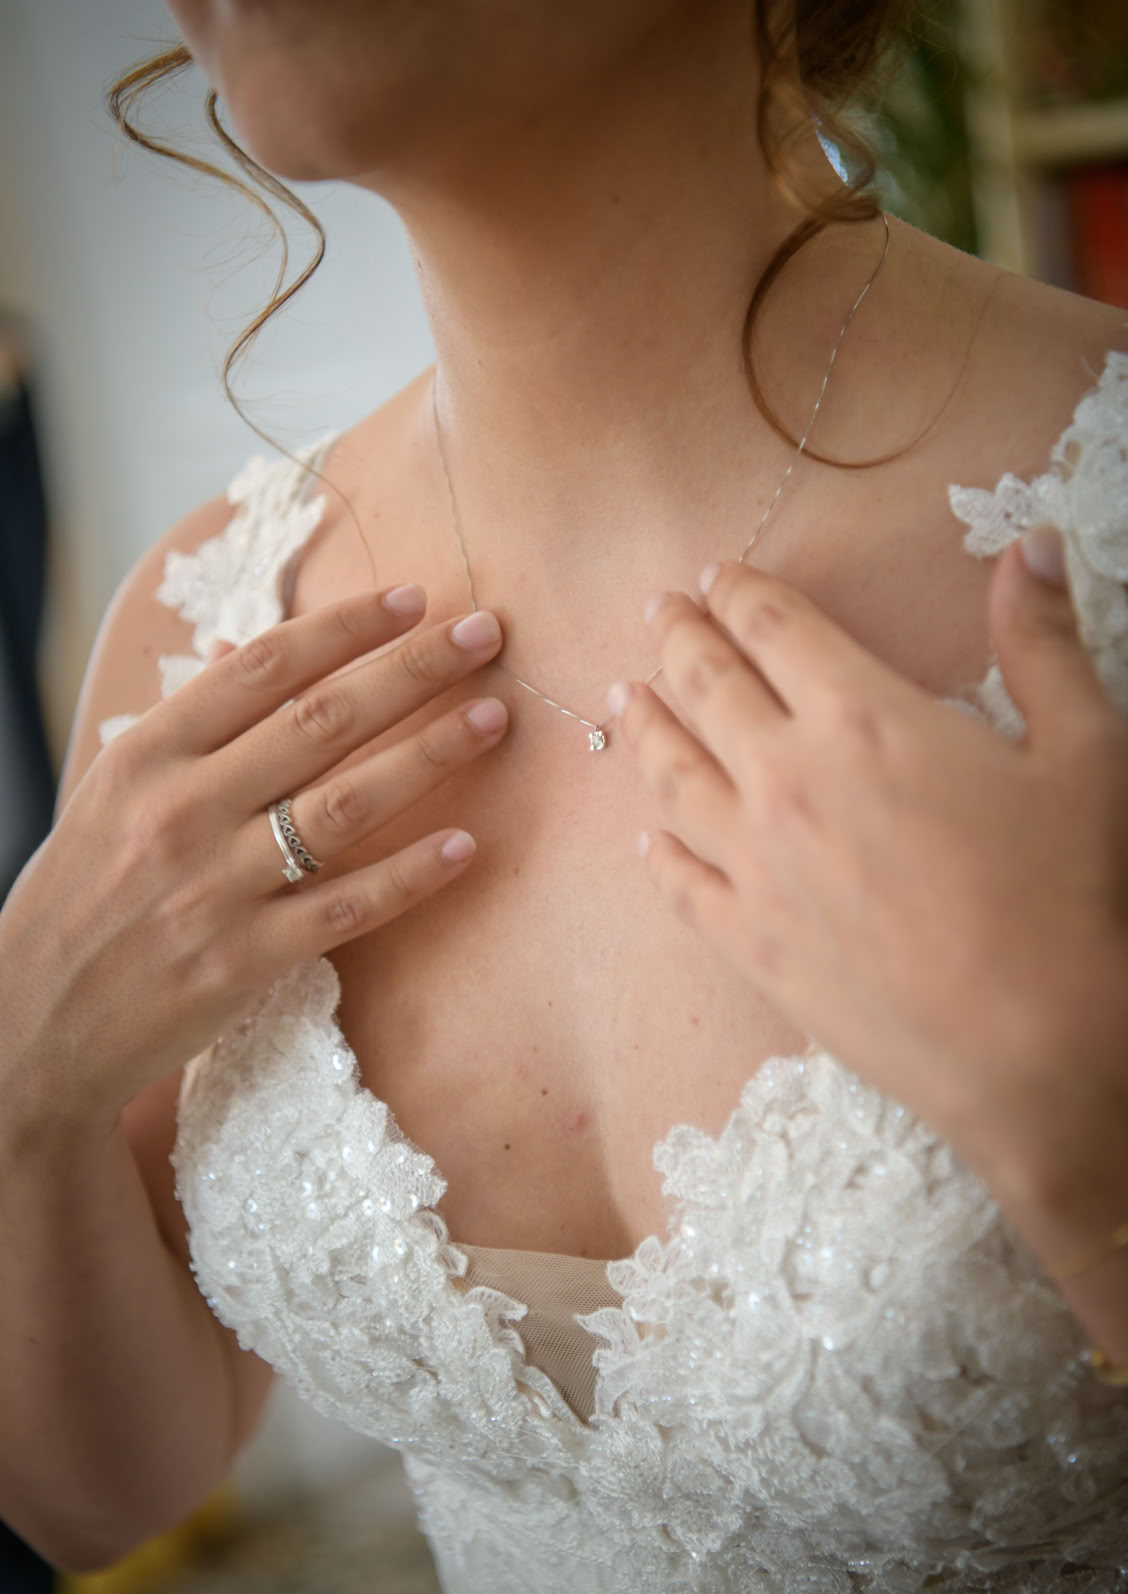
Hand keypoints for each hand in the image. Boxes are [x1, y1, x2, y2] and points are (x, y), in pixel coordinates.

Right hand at [1, 588, 507, 1130]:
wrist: (35, 1023)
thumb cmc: (82, 896)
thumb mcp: (113, 796)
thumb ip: (187, 731)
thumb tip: (245, 652)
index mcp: (147, 756)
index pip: (262, 667)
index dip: (346, 626)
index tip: (413, 598)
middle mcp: (183, 811)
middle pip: (320, 721)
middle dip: (412, 669)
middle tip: (483, 632)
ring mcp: (216, 888)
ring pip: (344, 805)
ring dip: (428, 755)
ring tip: (494, 717)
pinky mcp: (246, 960)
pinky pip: (346, 908)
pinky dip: (409, 875)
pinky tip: (465, 846)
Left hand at [615, 529, 1127, 1199]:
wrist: (1034, 1047)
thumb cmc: (1066, 898)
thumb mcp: (1082, 751)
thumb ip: (1042, 641)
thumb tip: (1036, 543)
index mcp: (864, 718)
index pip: (775, 628)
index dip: (739, 592)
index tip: (715, 577)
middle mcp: (787, 779)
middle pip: (706, 685)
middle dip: (675, 638)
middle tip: (654, 611)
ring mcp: (755, 864)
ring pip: (671, 774)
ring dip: (642, 727)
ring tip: (624, 698)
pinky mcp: (747, 942)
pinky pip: (679, 882)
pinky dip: (656, 849)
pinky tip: (644, 833)